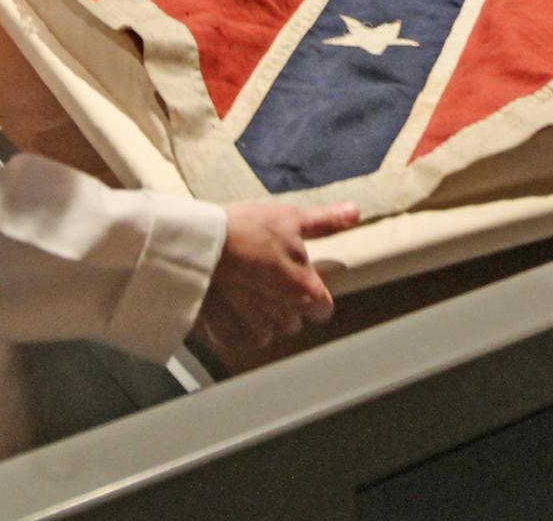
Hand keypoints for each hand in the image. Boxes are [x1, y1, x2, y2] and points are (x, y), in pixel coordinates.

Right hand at [193, 201, 359, 351]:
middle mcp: (284, 317)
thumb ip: (325, 222)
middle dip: (284, 307)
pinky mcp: (226, 335)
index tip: (298, 281)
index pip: (323, 310)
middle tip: (265, 280)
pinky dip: (233, 326)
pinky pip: (237, 339)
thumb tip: (355, 213)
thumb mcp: (289, 218)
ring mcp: (253, 329)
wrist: (197, 247)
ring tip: (243, 290)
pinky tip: (225, 303)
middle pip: (294, 323)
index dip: (313, 295)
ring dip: (258, 318)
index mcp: (305, 291)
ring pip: (266, 333)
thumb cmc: (245, 231)